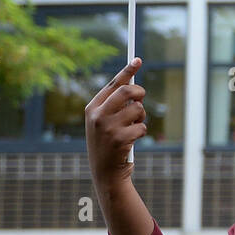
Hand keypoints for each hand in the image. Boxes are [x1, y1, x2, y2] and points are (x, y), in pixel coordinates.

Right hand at [84, 58, 146, 191]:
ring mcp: (108, 128)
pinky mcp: (120, 139)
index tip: (138, 60)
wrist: (105, 174)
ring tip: (135, 126)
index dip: (127, 71)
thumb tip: (134, 86)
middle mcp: (97, 116)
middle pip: (127, 91)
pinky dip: (142, 132)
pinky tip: (133, 141)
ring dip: (142, 116)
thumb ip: (114, 106)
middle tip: (142, 97)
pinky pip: (142, 127)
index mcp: (92, 108)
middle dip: (140, 92)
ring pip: (137, 109)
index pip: (113, 84)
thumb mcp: (104, 123)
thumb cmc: (108, 145)